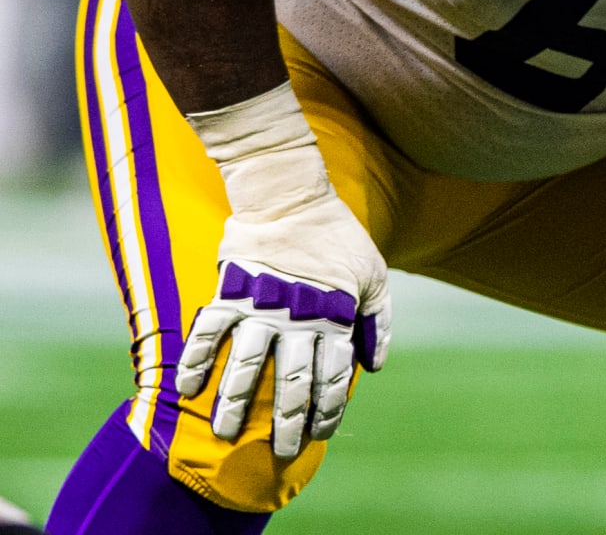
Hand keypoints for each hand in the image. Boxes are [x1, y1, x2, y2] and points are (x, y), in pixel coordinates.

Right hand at [176, 192, 391, 458]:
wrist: (292, 196)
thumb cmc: (338, 235)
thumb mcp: (374, 273)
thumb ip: (378, 320)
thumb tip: (375, 365)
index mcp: (336, 316)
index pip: (334, 376)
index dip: (328, 409)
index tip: (320, 432)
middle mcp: (299, 319)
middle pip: (294, 382)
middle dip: (289, 422)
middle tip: (281, 450)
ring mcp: (262, 306)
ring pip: (248, 367)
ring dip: (236, 403)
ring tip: (226, 432)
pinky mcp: (231, 291)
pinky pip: (208, 331)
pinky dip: (196, 360)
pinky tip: (187, 387)